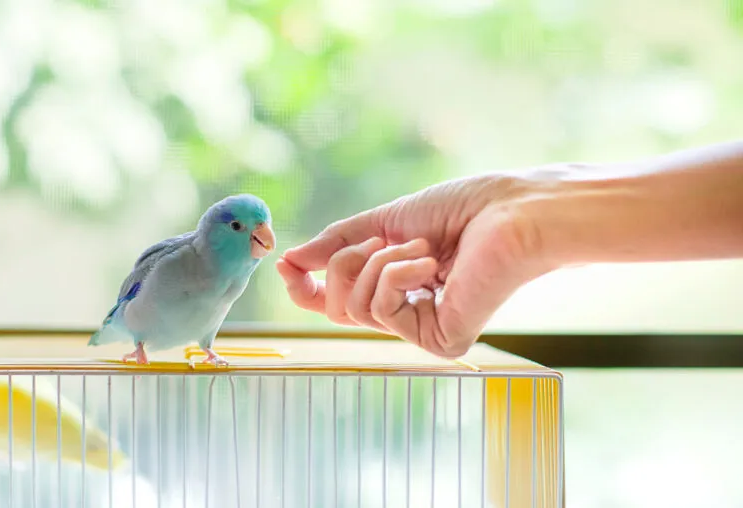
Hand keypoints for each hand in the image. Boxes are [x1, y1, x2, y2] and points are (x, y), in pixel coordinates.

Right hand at [276, 173, 554, 357]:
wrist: (512, 210)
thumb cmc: (462, 209)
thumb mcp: (385, 221)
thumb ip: (338, 242)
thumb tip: (289, 259)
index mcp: (396, 286)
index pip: (336, 302)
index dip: (305, 286)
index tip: (284, 264)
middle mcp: (408, 312)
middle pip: (335, 308)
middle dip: (345, 264)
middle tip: (380, 239)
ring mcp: (422, 330)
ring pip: (354, 310)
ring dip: (377, 264)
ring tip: (420, 247)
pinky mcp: (438, 341)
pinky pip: (382, 312)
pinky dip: (397, 275)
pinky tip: (431, 262)